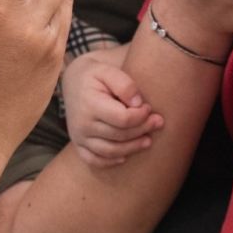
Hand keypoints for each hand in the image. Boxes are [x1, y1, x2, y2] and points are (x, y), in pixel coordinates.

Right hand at [62, 47, 163, 167]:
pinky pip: (94, 160)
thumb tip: (139, 104)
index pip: (122, 119)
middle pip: (119, 135)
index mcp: (90, 104)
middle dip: (142, 130)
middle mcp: (82, 124)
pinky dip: (110, 162)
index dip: (140, 116)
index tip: (149, 107)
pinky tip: (125, 156)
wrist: (73, 81)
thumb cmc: (95, 75)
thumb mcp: (108, 70)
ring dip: (132, 148)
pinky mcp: (78, 144)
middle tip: (158, 122)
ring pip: (110, 151)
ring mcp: (78, 136)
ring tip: (148, 141)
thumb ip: (125, 84)